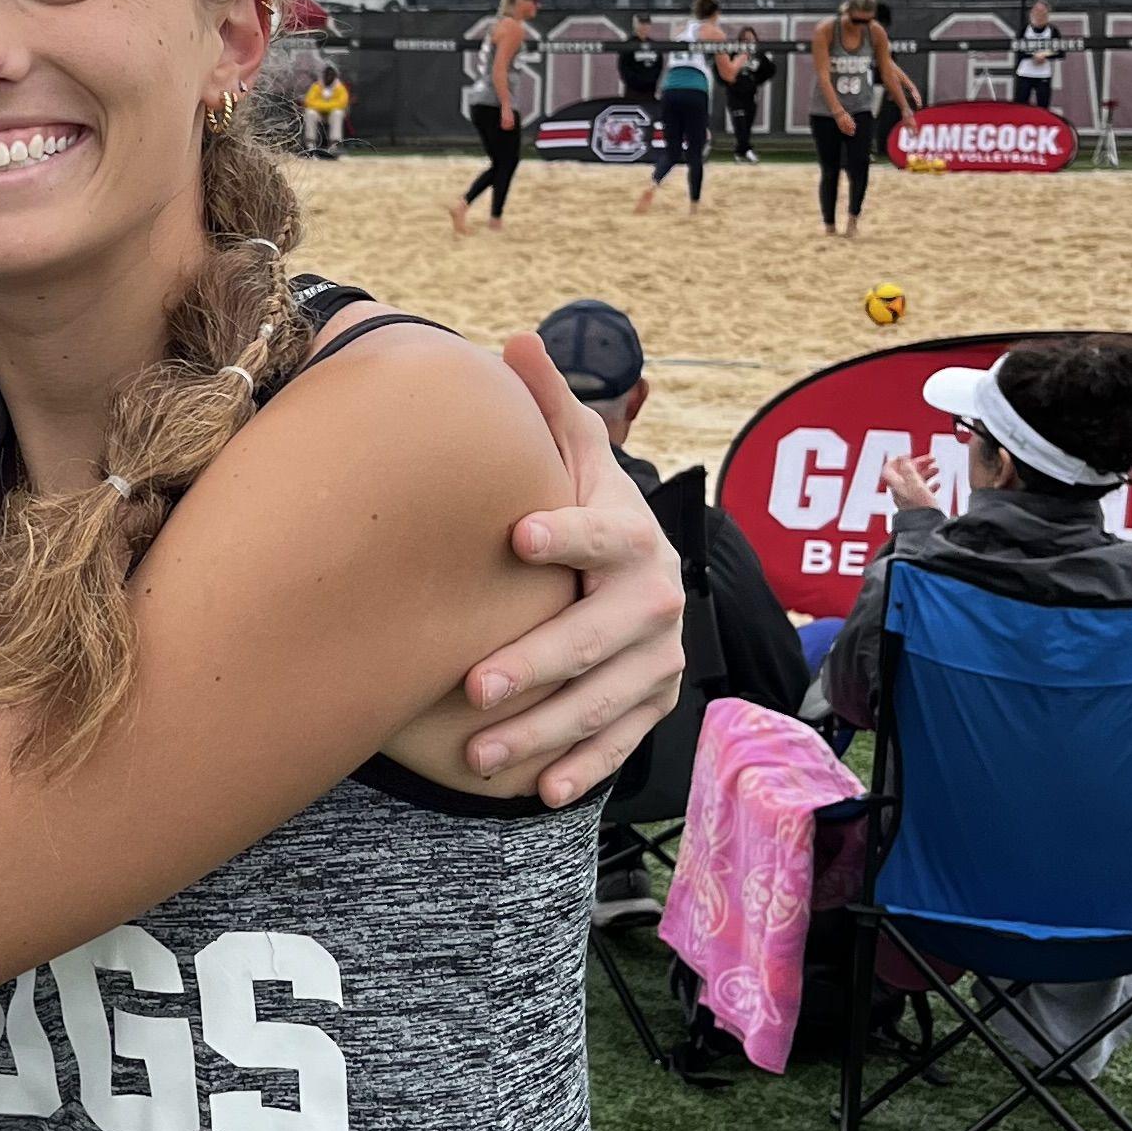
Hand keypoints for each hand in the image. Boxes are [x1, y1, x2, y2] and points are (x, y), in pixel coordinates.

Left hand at [463, 337, 689, 807]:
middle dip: (537, 664)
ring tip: (479, 754)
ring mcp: (658, 658)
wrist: (633, 569)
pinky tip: (542, 791)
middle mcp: (655, 599)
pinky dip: (586, 768)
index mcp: (632, 534)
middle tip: (473, 687)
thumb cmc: (582, 505)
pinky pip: (622, 742)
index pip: (601, 533)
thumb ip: (546, 406)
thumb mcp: (572, 453)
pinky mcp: (654, 703)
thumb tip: (513, 339)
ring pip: (603, 700)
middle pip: (596, 636)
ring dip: (544, 731)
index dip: (566, 532)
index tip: (517, 534)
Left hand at [885, 450, 942, 515]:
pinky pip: (921, 492)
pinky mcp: (916, 505)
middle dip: (919, 464)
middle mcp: (900, 491)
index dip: (898, 460)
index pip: (889, 468)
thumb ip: (908, 469)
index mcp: (896, 484)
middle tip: (931, 460)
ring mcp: (908, 499)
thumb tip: (902, 458)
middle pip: (906, 473)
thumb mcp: (915, 483)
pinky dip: (929, 485)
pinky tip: (937, 484)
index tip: (909, 455)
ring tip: (936, 470)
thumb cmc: (920, 506)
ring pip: (915, 481)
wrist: (925, 527)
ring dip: (926, 473)